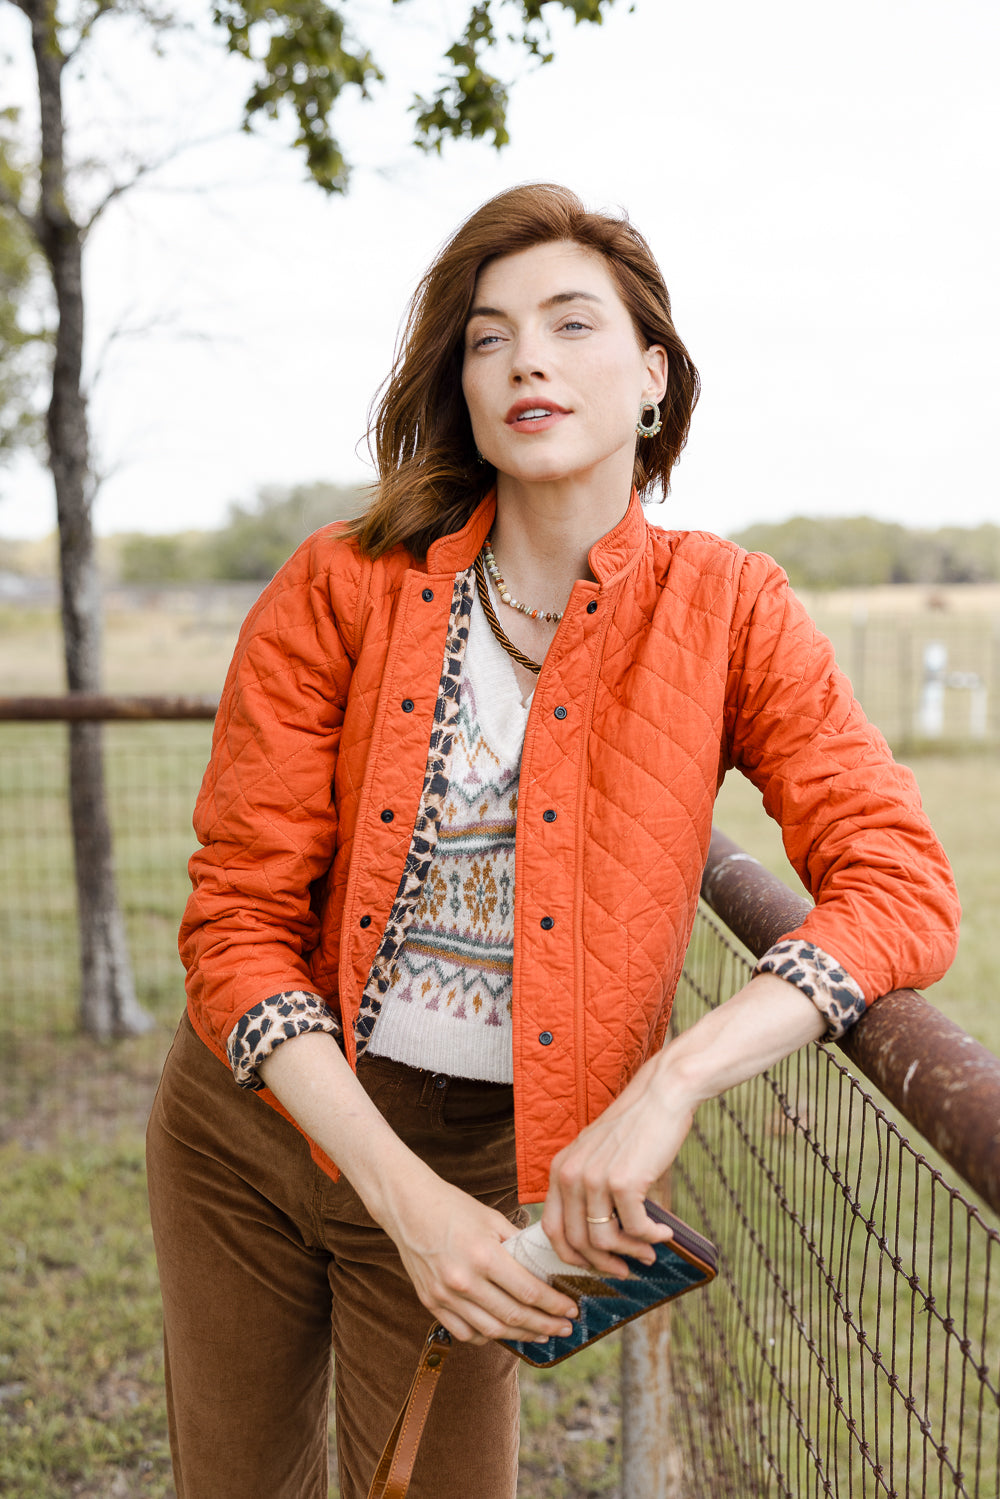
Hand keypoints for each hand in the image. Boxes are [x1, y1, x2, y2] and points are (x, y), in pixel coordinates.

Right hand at [381, 1169, 579, 1345]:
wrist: (407, 1207)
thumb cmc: (452, 1207)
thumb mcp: (491, 1218)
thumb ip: (518, 1244)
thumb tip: (546, 1266)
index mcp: (483, 1255)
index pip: (528, 1291)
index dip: (554, 1305)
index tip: (571, 1309)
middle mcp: (464, 1280)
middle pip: (513, 1316)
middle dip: (545, 1325)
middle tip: (565, 1328)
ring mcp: (445, 1296)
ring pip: (491, 1331)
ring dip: (521, 1336)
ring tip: (542, 1334)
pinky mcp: (431, 1303)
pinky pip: (465, 1333)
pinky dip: (487, 1337)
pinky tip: (503, 1331)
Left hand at [541, 972, 827, 1273]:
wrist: (662, 1096)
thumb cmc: (635, 1129)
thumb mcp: (600, 1157)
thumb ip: (592, 1193)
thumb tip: (605, 1241)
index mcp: (560, 1170)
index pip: (552, 1228)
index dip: (570, 1256)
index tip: (594, 1266)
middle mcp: (571, 1175)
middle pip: (577, 1242)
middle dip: (603, 1264)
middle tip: (626, 1270)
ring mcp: (595, 1179)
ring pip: (604, 1240)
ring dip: (630, 1253)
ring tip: (649, 1252)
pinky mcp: (624, 1181)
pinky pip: (635, 1228)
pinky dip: (652, 1237)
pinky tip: (665, 1233)